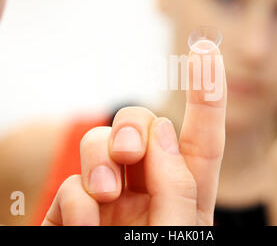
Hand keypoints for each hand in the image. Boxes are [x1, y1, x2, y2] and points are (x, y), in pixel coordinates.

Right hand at [42, 40, 226, 224]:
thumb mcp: (177, 236)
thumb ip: (177, 188)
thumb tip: (164, 132)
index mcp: (185, 199)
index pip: (202, 141)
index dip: (206, 96)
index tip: (206, 50)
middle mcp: (148, 193)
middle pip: (142, 129)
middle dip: (132, 127)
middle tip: (129, 151)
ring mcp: (108, 199)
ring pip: (99, 145)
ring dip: (99, 161)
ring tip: (104, 195)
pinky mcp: (71, 211)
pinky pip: (70, 185)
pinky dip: (75, 203)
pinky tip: (84, 229)